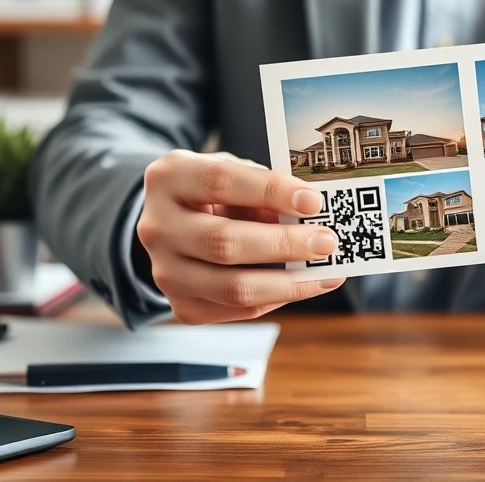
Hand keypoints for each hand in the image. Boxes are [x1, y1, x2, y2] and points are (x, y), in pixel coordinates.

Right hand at [136, 150, 342, 323]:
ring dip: (288, 282)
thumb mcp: (235, 174)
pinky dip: (278, 298)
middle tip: (326, 241)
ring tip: (326, 272)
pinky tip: (304, 284)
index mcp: (169, 179)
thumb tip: (312, 216)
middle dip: (283, 244)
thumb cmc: (215, 192)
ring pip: (232, 287)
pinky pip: (239, 310)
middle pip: (224, 243)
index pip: (221, 181)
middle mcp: (158, 227)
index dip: (270, 191)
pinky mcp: (182, 305)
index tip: (313, 201)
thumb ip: (265, 189)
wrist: (176, 224)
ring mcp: (165, 272)